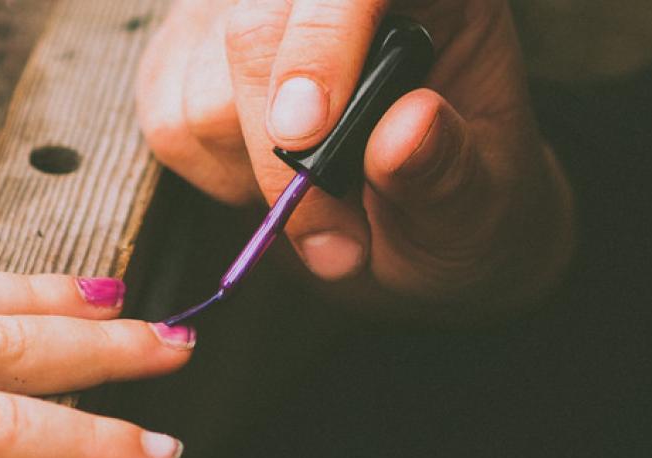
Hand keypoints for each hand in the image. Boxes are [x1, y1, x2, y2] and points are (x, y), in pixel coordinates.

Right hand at [138, 0, 573, 319]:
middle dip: (280, 151)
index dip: (320, 42)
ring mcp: (251, 14)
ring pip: (203, 87)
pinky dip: (219, 177)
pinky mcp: (190, 54)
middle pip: (254, 29)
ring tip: (324, 213)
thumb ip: (449, 169)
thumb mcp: (482, 206)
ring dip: (256, 177)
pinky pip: (169, 121)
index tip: (307, 134)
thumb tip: (406, 129)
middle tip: (336, 241)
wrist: (417, 233)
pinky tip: (272, 183)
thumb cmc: (458, 206)